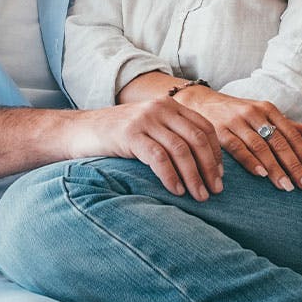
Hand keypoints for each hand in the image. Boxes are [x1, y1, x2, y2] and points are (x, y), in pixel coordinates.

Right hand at [67, 99, 223, 200]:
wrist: (81, 130)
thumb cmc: (118, 135)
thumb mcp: (150, 128)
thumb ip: (172, 135)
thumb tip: (204, 165)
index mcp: (169, 105)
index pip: (204, 127)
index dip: (215, 153)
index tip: (220, 176)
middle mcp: (160, 108)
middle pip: (196, 138)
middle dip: (209, 167)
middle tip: (216, 191)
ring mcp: (144, 120)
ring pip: (180, 149)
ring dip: (194, 176)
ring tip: (200, 196)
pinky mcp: (130, 134)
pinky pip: (158, 157)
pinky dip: (171, 176)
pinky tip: (177, 190)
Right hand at [177, 86, 301, 191]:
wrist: (201, 102)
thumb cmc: (238, 113)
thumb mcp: (263, 114)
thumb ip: (289, 125)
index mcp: (268, 109)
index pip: (292, 134)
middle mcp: (254, 113)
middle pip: (278, 142)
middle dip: (294, 166)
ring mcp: (236, 121)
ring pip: (260, 146)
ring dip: (275, 168)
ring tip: (287, 187)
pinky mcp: (219, 131)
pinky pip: (237, 148)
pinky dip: (250, 161)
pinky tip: (261, 175)